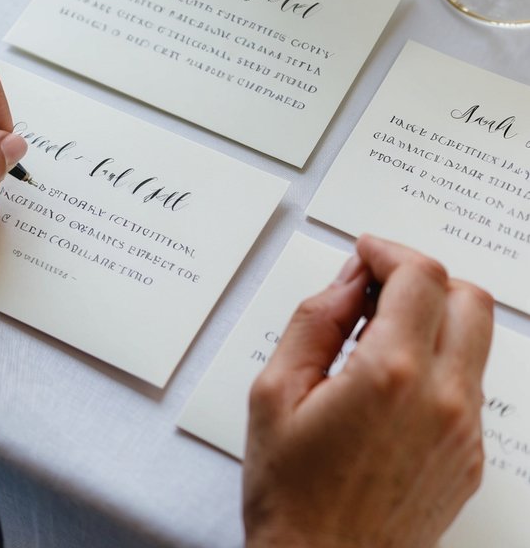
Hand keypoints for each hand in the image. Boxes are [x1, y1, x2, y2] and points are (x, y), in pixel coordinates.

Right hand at [243, 235, 492, 547]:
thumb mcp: (274, 392)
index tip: (364, 255)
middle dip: (423, 276)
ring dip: (433, 318)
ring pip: (474, 340)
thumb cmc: (292, 497)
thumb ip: (315, 321)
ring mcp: (464, 432)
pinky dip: (437, 362)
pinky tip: (389, 381)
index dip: (389, 252)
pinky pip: (468, 385)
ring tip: (376, 336)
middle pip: (469, 298)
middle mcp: (442, 401)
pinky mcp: (470, 458)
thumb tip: (348, 281)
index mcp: (390, 376)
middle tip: (378, 285)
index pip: (421, 276)